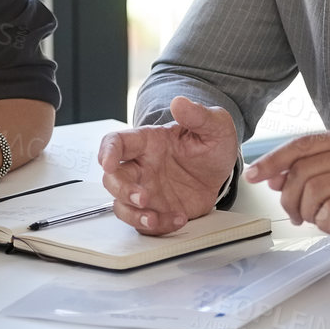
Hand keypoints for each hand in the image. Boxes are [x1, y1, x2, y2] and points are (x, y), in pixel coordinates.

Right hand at [99, 96, 238, 235]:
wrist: (222, 171)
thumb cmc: (211, 144)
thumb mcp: (215, 126)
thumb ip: (198, 115)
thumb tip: (180, 102)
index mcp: (149, 142)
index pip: (116, 142)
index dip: (107, 151)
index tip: (107, 163)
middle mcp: (142, 167)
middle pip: (112, 178)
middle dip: (122, 190)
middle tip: (143, 198)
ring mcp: (147, 189)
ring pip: (122, 205)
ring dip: (134, 215)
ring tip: (154, 218)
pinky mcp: (156, 209)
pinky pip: (145, 223)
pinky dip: (158, 226)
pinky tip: (178, 219)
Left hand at [245, 128, 329, 279]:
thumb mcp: (324, 187)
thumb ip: (300, 175)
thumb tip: (270, 174)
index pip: (303, 143)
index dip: (273, 160)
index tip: (253, 176)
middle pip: (303, 169)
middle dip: (290, 198)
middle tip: (295, 214)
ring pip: (314, 190)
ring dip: (308, 212)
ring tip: (320, 219)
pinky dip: (325, 222)